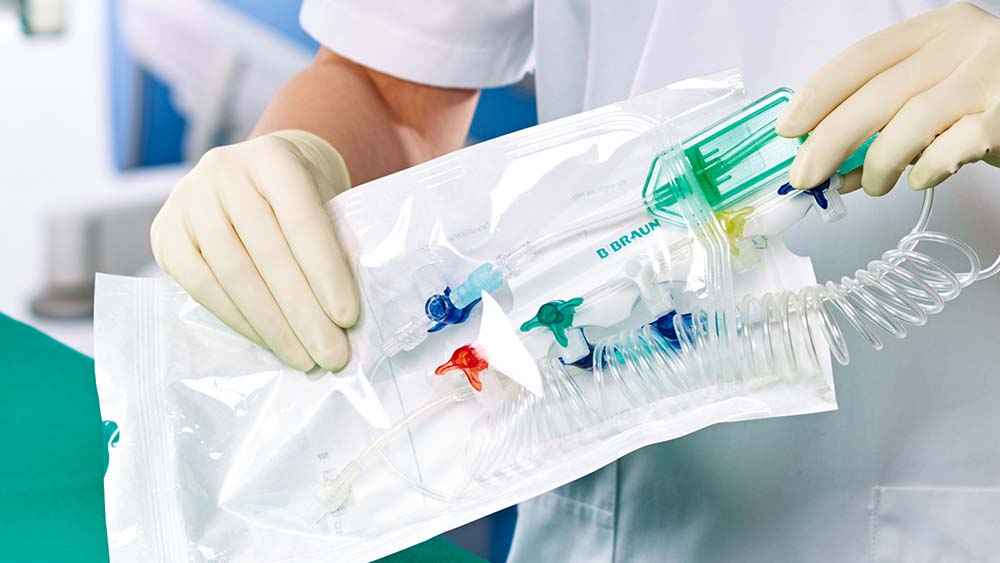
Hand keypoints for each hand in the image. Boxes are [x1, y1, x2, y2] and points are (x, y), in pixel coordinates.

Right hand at [150, 130, 359, 371]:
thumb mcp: (327, 200)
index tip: (348, 318)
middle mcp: (224, 172)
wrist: (260, 173)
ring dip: (273, 326)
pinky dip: (239, 320)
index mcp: (273, 157)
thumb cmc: (305, 196)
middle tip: (332, 355)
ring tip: (304, 358)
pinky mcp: (165, 233)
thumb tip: (341, 316)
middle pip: (267, 254)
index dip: (325, 273)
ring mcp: (189, 200)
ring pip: (233, 274)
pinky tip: (268, 342)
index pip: (301, 221)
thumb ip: (334, 243)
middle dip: (303, 313)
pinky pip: (201, 286)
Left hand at [777, 2, 999, 193]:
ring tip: (871, 185)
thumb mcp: (932, 89)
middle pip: (876, 94)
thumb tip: (826, 165)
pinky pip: (952, 150)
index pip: (862, 58)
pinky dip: (924, 171)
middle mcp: (965, 42)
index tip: (788, 129)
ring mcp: (992, 78)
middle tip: (806, 177)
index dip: (818, 95)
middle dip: (829, 142)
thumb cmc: (984, 98)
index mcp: (935, 29)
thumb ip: (881, 118)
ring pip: (910, 123)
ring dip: (877, 164)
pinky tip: (919, 179)